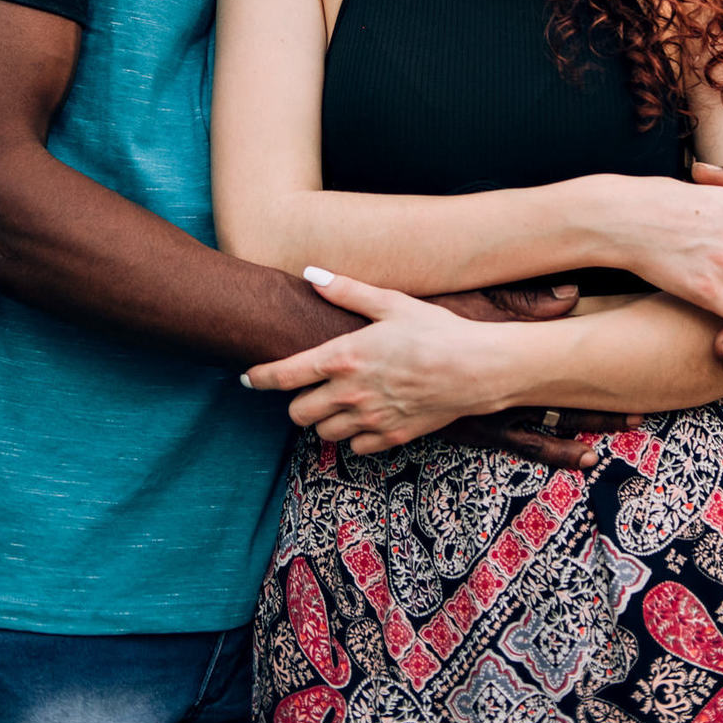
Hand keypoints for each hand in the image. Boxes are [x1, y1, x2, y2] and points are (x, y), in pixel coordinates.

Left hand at [243, 269, 513, 453]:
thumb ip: (346, 291)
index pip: (285, 375)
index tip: (246, 379)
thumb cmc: (434, 330)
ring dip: (324, 421)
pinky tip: (365, 418)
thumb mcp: (390, 302)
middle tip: (308, 389)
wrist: (476, 369)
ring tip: (337, 402)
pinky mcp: (392, 438)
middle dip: (296, 403)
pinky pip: (356, 448)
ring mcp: (371, 420)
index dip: (259, 379)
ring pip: (324, 434)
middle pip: (299, 414)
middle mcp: (350, 393)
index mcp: (344, 357)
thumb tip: (311, 274)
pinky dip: (353, 436)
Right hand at [432, 280, 638, 468]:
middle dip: (601, 407)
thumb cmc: (422, 325)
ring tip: (622, 435)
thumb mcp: (470, 302)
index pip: (561, 369)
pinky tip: (582, 457)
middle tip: (643, 410)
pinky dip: (554, 449)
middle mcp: (502, 393)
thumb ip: (520, 300)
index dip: (600, 379)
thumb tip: (572, 295)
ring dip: (583, 431)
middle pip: (561, 403)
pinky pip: (522, 443)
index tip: (639, 377)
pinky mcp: (473, 430)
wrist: (377, 361)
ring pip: (545, 432)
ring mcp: (489, 416)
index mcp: (506, 360)